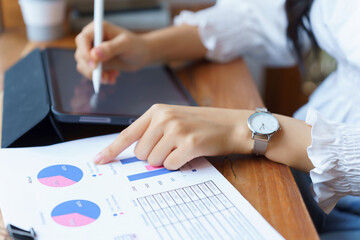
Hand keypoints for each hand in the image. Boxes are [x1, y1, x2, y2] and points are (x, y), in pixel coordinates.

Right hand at [75, 21, 150, 82]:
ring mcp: (92, 51)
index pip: (82, 39)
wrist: (141, 55)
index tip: (94, 66)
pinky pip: (90, 73)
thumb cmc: (136, 46)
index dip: (85, 53)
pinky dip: (100, 78)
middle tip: (104, 77)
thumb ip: (110, 48)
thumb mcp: (126, 45)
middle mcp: (91, 39)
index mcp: (97, 28)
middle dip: (91, 68)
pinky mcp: (96, 62)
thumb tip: (94, 54)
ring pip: (83, 66)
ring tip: (112, 78)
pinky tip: (113, 78)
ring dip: (96, 75)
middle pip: (80, 55)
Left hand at [93, 104, 252, 169]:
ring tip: (182, 147)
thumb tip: (137, 154)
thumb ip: (153, 132)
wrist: (232, 124)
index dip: (112, 149)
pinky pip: (171, 165)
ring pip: (154, 160)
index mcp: (157, 111)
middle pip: (140, 152)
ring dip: (167, 159)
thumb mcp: (174, 118)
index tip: (99, 160)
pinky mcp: (189, 144)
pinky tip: (190, 153)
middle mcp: (164, 118)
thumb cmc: (202, 124)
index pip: (128, 133)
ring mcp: (176, 130)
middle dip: (153, 156)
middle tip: (172, 147)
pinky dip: (179, 164)